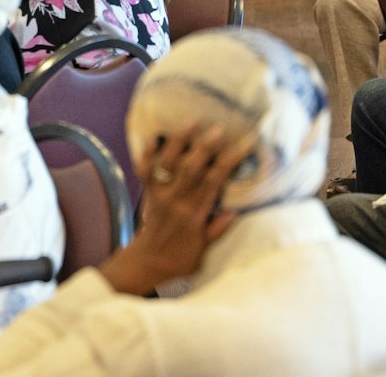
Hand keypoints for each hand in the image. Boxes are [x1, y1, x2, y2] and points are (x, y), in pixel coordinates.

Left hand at [98, 125, 249, 295]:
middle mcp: (176, 200)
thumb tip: (235, 211)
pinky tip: (153, 135)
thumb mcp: (204, 249)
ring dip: (179, 141)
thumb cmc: (180, 257)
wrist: (147, 263)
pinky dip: (147, 152)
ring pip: (168, 163)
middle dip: (205, 147)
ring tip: (191, 121)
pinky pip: (144, 169)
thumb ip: (218, 229)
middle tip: (219, 129)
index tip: (241, 146)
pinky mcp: (147, 192)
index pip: (213, 183)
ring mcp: (159, 194)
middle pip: (192, 168)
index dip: (227, 163)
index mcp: (194, 214)